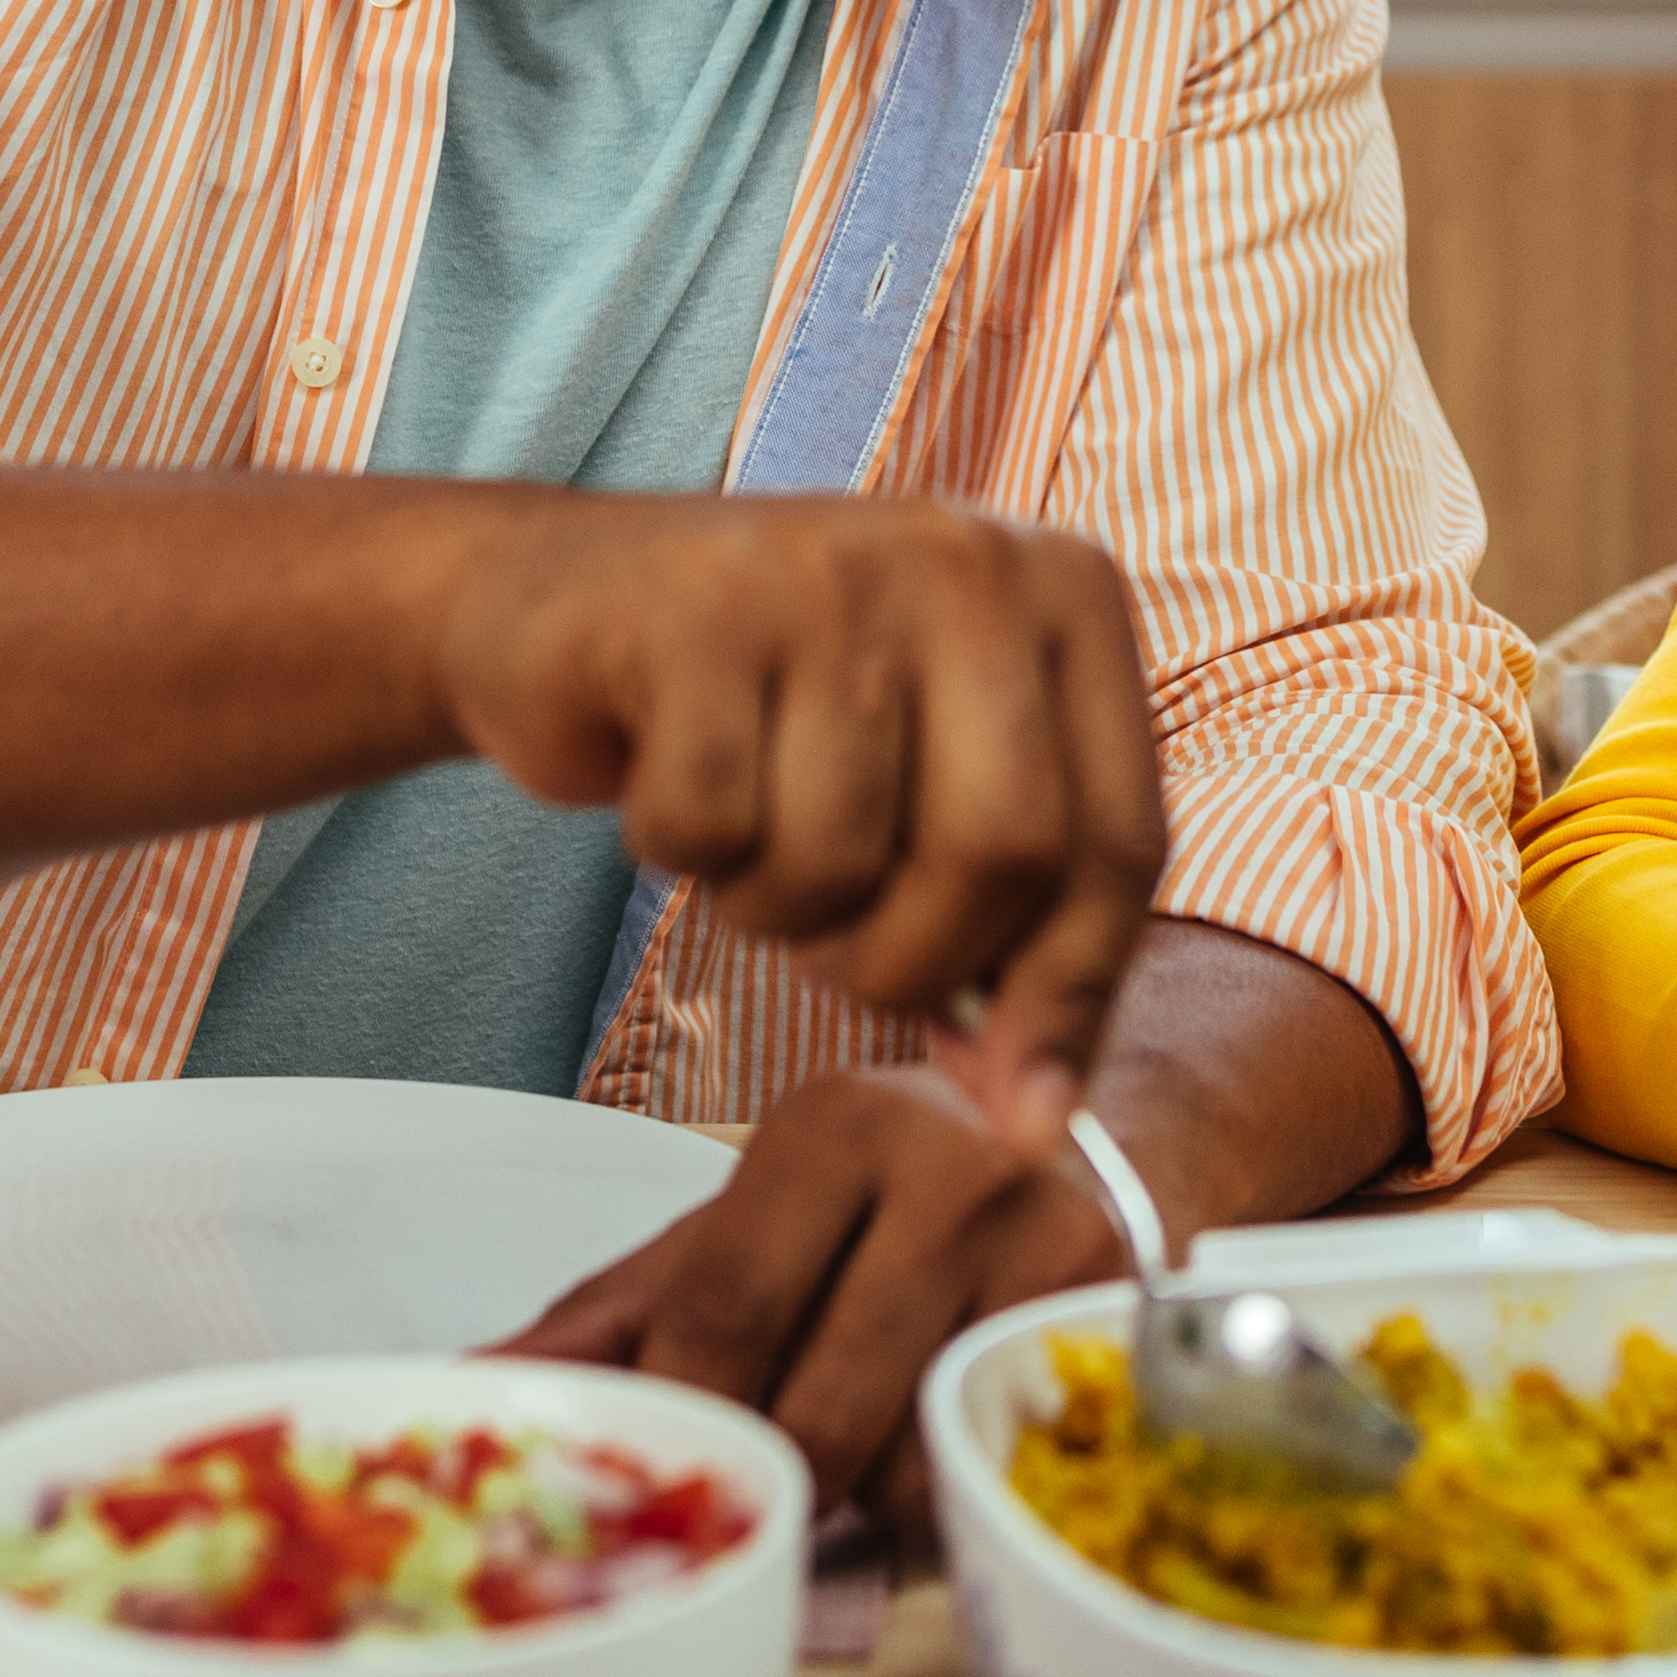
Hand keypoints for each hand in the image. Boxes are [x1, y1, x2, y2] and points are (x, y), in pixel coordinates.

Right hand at [428, 500, 1162, 1127]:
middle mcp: (969, 556)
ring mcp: (831, 570)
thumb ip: (1009, 935)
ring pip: (841, 852)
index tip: (1022, 1111)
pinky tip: (671, 776)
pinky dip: (682, 849)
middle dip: (911, 960)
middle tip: (838, 952)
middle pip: (1001, 850)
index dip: (1070, 993)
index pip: (1119, 838)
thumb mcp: (926, 796)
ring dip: (777, 905)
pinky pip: (712, 824)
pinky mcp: (697, 609)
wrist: (558, 606)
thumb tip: (1035, 1119)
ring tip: (749, 828)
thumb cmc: (769, 720)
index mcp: (1067, 592)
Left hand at [501, 1062, 1122, 1516]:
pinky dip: (948, 1491)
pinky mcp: (1120, 1326)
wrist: (1112, 1136)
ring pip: (910, 1466)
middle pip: (816, 1411)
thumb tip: (473, 1379)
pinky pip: (994, 1478)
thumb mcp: (756, 1219)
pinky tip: (941, 1436)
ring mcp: (1053, 1246)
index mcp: (835, 1124)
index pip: (723, 1314)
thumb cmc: (902, 1191)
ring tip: (874, 1426)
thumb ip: (620, 1309)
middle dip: (774, 1473)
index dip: (689, 1414)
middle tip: (772, 1472)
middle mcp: (953, 1169)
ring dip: (867, 1491)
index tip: (676, 1460)